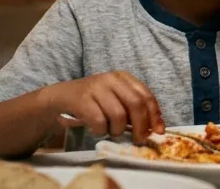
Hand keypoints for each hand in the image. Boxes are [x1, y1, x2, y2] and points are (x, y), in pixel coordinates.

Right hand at [43, 72, 162, 142]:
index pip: (146, 96)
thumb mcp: (116, 101)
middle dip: (141, 126)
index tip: (158, 131)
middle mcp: (112, 79)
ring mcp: (96, 88)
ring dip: (118, 130)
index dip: (154, 115)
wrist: (61, 98)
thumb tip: (156, 129)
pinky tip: (97, 130)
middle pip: (136, 105)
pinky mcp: (81, 99)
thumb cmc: (94, 102)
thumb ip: (135, 111)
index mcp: (124, 78)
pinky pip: (99, 121)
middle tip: (138, 140)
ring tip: (112, 132)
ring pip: (119, 115)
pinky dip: (101, 131)